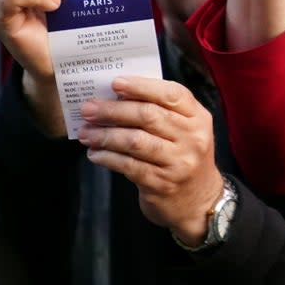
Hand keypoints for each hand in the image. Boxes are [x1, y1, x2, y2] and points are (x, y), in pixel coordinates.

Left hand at [77, 77, 224, 246]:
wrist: (199, 202)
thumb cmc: (184, 158)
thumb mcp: (186, 131)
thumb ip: (162, 113)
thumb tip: (117, 97)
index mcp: (198, 118)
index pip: (172, 94)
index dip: (142, 86)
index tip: (115, 83)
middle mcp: (192, 138)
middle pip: (149, 116)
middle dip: (114, 110)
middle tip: (89, 108)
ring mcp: (178, 162)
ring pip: (135, 141)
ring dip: (105, 135)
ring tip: (85, 132)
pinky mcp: (162, 183)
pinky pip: (128, 166)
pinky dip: (108, 157)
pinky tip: (95, 153)